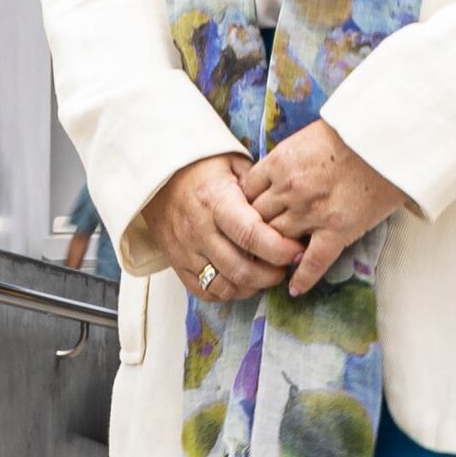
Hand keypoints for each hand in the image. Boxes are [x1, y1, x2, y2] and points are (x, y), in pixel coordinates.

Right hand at [133, 152, 308, 305]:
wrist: (157, 176)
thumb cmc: (202, 167)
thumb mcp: (234, 163)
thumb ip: (259, 188)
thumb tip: (287, 210)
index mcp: (216, 201)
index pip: (251, 234)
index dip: (279, 248)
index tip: (297, 251)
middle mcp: (199, 230)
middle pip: (240, 269)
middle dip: (272, 274)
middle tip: (288, 266)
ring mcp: (186, 251)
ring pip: (224, 286)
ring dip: (253, 287)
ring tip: (268, 274)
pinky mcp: (177, 264)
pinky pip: (205, 292)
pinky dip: (228, 293)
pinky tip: (244, 281)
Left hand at [241, 123, 412, 296]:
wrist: (388, 139)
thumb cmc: (352, 132)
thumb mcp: (307, 137)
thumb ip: (285, 159)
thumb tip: (272, 178)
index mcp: (280, 162)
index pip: (246, 193)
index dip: (245, 205)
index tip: (248, 213)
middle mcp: (290, 190)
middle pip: (257, 219)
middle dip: (255, 231)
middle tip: (254, 242)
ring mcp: (312, 213)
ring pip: (277, 241)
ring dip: (273, 253)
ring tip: (270, 264)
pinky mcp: (337, 230)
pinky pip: (312, 262)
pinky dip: (302, 278)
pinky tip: (295, 288)